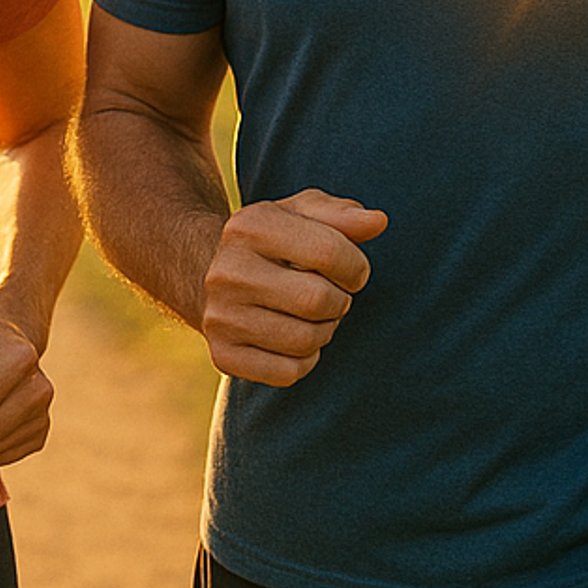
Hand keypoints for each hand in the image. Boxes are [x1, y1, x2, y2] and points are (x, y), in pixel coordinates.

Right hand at [201, 189, 388, 387]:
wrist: (210, 274)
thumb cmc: (275, 242)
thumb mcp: (304, 215)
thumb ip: (344, 215)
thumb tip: (377, 222)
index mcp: (249, 227)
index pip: (330, 252)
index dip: (355, 267)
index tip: (349, 271)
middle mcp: (227, 271)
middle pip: (319, 300)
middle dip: (339, 301)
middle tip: (330, 296)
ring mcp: (220, 316)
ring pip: (306, 341)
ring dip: (323, 331)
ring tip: (311, 316)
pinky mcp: (223, 355)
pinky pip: (288, 373)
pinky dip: (304, 361)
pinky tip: (292, 339)